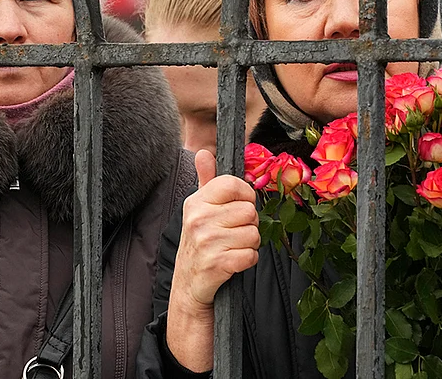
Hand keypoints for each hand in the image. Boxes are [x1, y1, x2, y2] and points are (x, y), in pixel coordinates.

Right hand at [166, 150, 258, 371]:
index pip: (234, 184)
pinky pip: (251, 255)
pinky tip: (233, 264)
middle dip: (248, 225)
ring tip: (232, 249)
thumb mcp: (198, 210)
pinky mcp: (217, 264)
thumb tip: (203, 152)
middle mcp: (198, 219)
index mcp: (196, 202)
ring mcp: (206, 242)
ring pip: (253, 233)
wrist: (188, 288)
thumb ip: (205, 180)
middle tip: (232, 235)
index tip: (237, 209)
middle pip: (249, 211)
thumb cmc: (199, 244)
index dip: (244, 197)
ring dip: (249, 245)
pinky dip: (247, 261)